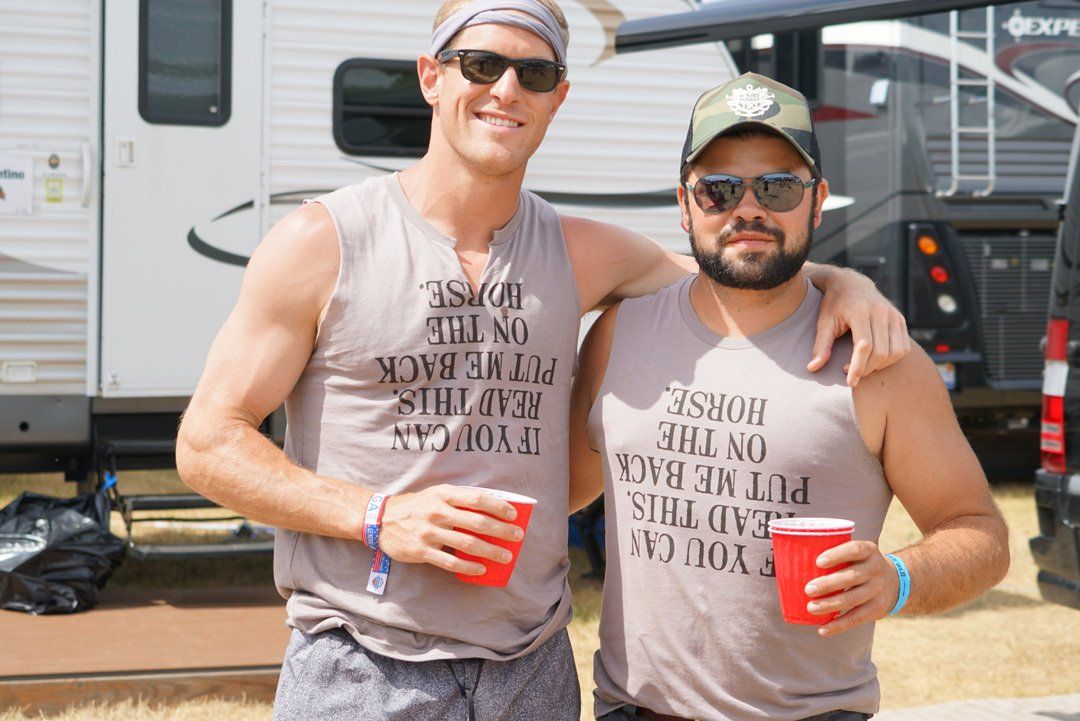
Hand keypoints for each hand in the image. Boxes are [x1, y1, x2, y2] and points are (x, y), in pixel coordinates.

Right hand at [378, 485, 523, 575]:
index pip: (477, 498)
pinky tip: (481, 568)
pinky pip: (450, 561)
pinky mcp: (421, 551)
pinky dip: (468, 565)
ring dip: (490, 550)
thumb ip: (459, 499)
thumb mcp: (436, 494)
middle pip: (477, 522)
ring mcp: (429, 532)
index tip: (514, 514)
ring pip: (467, 543)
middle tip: (517, 536)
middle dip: (501, 530)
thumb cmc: (417, 505)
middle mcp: (437, 511)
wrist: (381, 520)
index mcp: (444, 495)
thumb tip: (491, 505)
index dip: (498, 506)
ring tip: (505, 556)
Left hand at [803, 541, 899, 636]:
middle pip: (851, 577)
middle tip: (808, 589)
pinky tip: (823, 629)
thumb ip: (835, 553)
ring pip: (853, 599)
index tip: (818, 562)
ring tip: (811, 608)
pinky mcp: (877, 609)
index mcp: (868, 551)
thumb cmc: (861, 563)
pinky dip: (839, 625)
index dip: (837, 555)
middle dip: (829, 584)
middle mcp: (876, 569)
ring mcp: (878, 590)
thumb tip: (794, 557)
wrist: (896, 581)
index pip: (854, 550)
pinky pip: (856, 618)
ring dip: (830, 605)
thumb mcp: (857, 553)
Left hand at [808, 269, 909, 385]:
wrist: (851, 284)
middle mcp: (881, 311)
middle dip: (867, 369)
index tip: (850, 380)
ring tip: (863, 365)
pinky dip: (891, 359)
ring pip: (895, 352)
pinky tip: (875, 359)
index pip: (865, 346)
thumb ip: (820, 346)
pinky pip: (903, 347)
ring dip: (880, 366)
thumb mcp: (824, 323)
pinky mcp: (900, 319)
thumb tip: (812, 368)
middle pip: (881, 352)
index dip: (858, 367)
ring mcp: (893, 315)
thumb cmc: (834, 306)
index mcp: (860, 311)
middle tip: (852, 373)